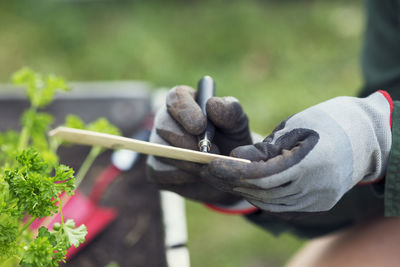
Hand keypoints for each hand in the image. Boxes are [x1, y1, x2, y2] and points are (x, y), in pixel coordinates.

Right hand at [146, 85, 252, 203]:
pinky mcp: (156, 168)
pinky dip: (180, 177)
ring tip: (209, 166)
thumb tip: (211, 104)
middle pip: (163, 126)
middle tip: (212, 153)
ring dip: (188, 162)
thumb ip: (230, 111)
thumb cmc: (233, 141)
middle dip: (187, 142)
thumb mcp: (238, 124)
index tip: (200, 126)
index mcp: (185, 101)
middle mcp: (166, 120)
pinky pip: (159, 172)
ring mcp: (158, 145)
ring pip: (161, 152)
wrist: (229, 172)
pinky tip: (197, 176)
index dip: (185, 111)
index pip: (176, 98)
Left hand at [206, 91, 391, 211]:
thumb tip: (235, 159)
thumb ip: (265, 147)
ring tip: (225, 176)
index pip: (261, 175)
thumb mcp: (294, 126)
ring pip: (271, 202)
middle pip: (263, 191)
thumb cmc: (327, 121)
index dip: (233, 171)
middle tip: (210, 170)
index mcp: (310, 162)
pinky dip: (263, 195)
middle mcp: (316, 187)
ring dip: (245, 189)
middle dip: (233, 181)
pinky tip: (248, 184)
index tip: (210, 165)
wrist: (366, 137)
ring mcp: (319, 199)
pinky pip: (283, 205)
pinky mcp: (320, 204)